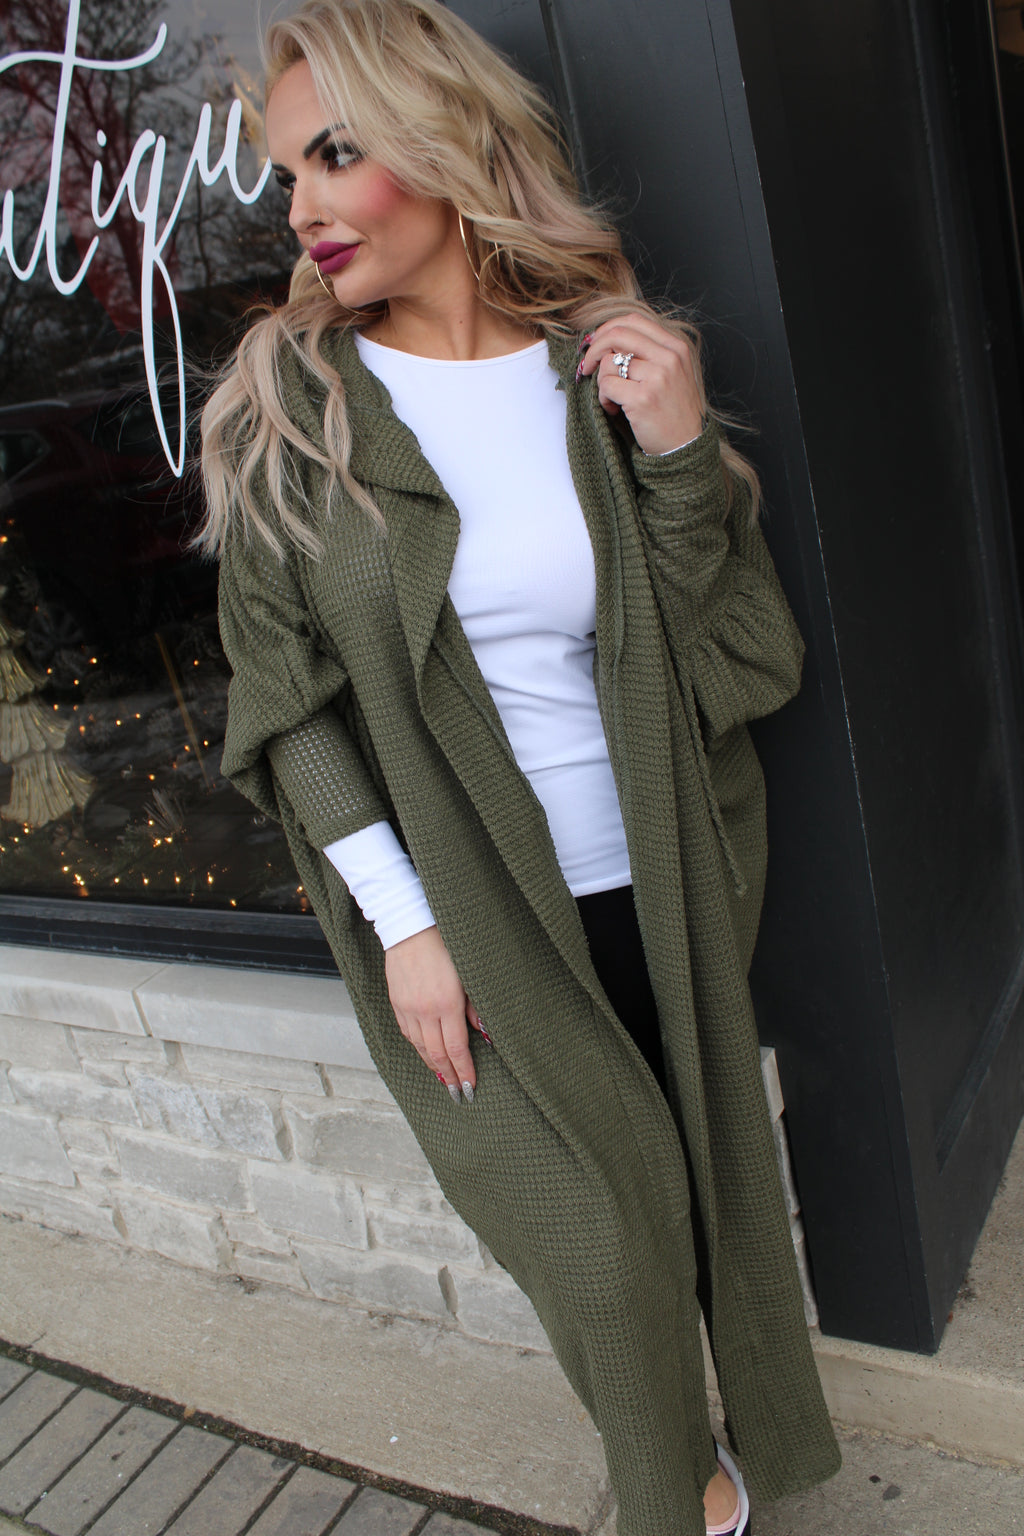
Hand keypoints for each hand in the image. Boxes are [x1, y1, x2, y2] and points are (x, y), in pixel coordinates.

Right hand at [384, 925, 482, 1099]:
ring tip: (444, 1079)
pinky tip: (425, 1053)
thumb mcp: (468, 974)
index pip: (456, 1049)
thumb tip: (486, 1032)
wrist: (410, 926)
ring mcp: (407, 1007)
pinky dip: (418, 1047)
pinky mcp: (396, 1002)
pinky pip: (407, 1032)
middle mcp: (424, 1010)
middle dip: (449, 1076)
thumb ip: (475, 1006)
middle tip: (458, 1093)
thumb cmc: (445, 943)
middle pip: (437, 1054)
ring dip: (432, 1065)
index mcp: (446, 1004)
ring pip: (420, 1046)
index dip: (464, 1070)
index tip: (470, 1087)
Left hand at [578, 312, 704, 455]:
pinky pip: (606, 385)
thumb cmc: (672, 412)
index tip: (595, 342)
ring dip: (601, 382)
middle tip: (586, 366)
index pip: (634, 321)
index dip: (608, 328)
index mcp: (676, 347)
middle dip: (594, 349)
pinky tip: (614, 410)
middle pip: (618, 334)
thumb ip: (649, 353)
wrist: (684, 447)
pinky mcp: (642, 398)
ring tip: (612, 399)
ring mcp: (657, 377)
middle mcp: (669, 358)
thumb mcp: (672, 373)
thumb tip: (607, 338)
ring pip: (609, 362)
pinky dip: (603, 398)